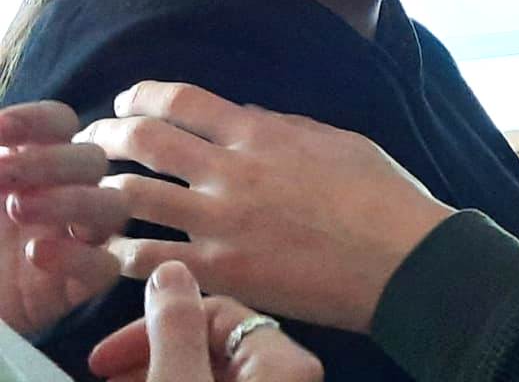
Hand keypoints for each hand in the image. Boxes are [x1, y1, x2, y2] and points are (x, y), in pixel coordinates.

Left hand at [0, 100, 127, 334]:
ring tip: (18, 208)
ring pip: (113, 206)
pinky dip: (77, 256)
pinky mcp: (74, 286)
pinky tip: (34, 253)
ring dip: (72, 201)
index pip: (59, 123)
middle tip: (2, 174)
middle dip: (51, 161)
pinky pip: (104, 266)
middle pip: (92, 160)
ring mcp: (72, 239)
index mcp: (30, 163)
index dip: (36, 120)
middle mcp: (59, 194)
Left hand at [79, 82, 452, 333]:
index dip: (143, 95)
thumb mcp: (335, 140)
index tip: (129, 100)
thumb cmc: (382, 194)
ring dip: (102, 192)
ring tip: (91, 195)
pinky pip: (147, 261)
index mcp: (262, 134)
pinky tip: (113, 250)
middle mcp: (232, 172)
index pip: (180, 100)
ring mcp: (220, 224)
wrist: (401, 257)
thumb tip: (243, 117)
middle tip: (95, 140)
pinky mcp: (220, 272)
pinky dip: (120, 253)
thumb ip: (282, 127)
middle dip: (108, 135)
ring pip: (132, 199)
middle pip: (144, 141)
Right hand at [89, 260, 321, 380]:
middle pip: (212, 342)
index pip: (217, 315)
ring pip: (211, 367)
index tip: (105, 355)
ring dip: (162, 367)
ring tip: (120, 380)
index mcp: (286, 361)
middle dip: (155, 350)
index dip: (155, 329)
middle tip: (107, 368)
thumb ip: (176, 331)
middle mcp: (289, 374)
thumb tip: (168, 271)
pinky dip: (182, 379)